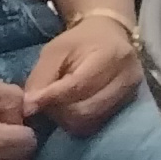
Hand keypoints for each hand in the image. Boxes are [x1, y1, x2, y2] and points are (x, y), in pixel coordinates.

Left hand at [19, 16, 143, 132]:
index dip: (50, 99)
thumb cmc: (80, 42)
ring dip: (68, 119)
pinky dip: (80, 121)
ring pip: (92, 121)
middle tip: (45, 105)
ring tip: (59, 106)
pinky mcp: (129, 105)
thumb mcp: (55, 51)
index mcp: (111, 55)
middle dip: (59, 112)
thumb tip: (29, 109)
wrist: (110, 36)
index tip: (29, 105)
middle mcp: (128, 76)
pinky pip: (98, 123)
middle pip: (86, 110)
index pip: (78, 86)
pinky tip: (73, 109)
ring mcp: (131, 93)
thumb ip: (40, 79)